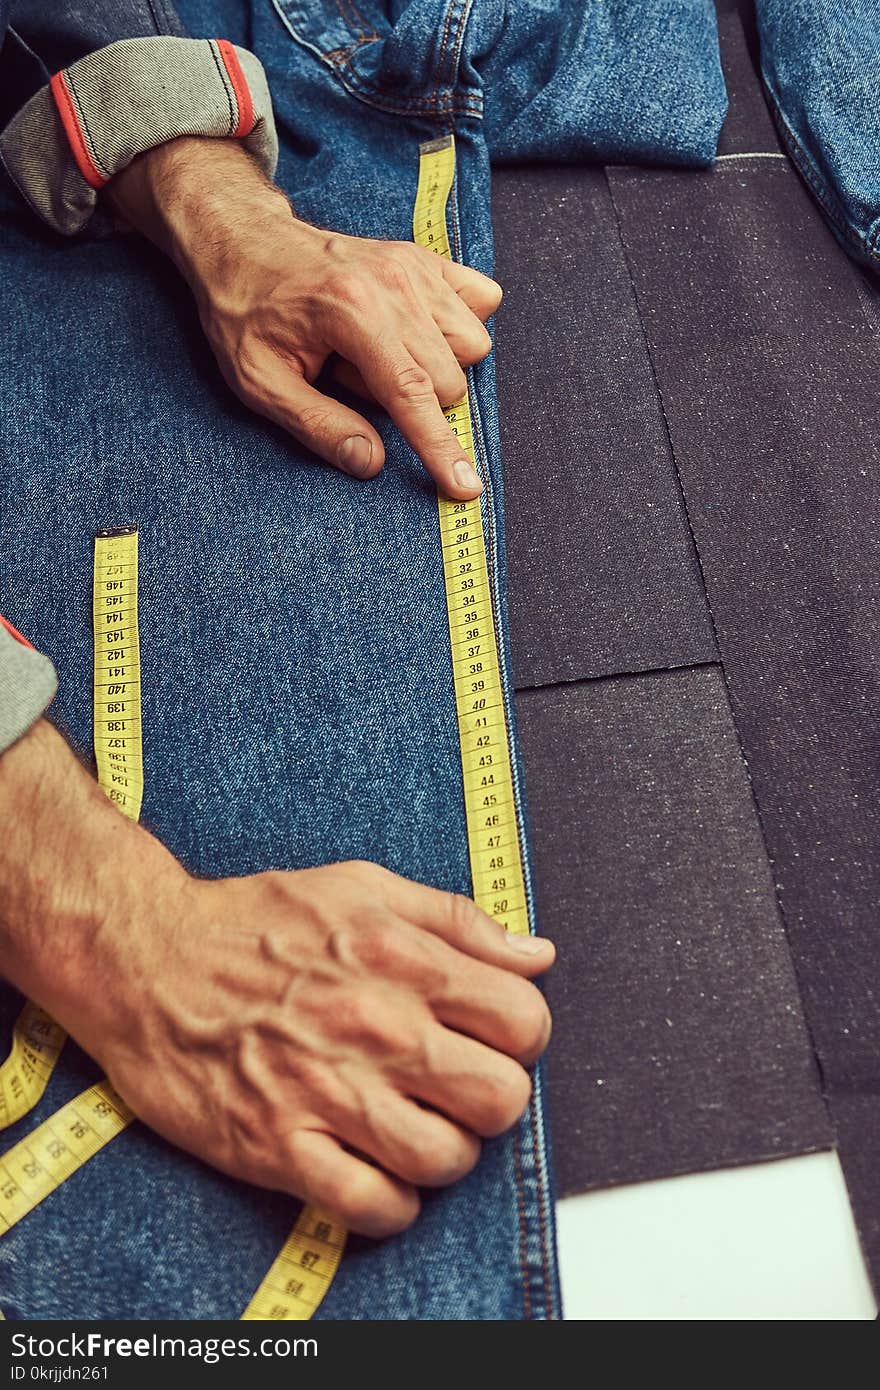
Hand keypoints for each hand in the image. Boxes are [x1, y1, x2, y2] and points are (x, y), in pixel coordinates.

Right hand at [0, 722, 553, 1236]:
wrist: (146, 957)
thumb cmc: (254, 920)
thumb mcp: (363, 886)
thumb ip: (458, 920)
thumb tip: (536, 955)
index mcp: (403, 961)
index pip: (526, 1021)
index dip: (521, 1035)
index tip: (491, 1037)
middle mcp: (375, 1028)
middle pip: (502, 1098)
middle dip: (492, 1097)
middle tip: (457, 1087)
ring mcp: (327, 1092)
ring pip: (447, 1158)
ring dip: (444, 1152)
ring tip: (417, 1129)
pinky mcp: (277, 1145)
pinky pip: (372, 1206)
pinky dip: (391, 1203)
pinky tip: (378, 1172)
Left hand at [108, 137, 502, 498]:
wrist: (243, 244)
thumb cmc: (246, 313)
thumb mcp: (259, 381)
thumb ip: (318, 425)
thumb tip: (371, 462)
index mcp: (352, 313)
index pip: (413, 396)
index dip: (441, 449)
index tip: (465, 488)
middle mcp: (394, 283)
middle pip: (449, 379)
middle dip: (414, 401)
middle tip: (353, 377)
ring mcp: (415, 266)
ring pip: (472, 345)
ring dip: (436, 366)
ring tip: (378, 352)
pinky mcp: (425, 258)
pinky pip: (482, 301)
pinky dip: (460, 328)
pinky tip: (417, 331)